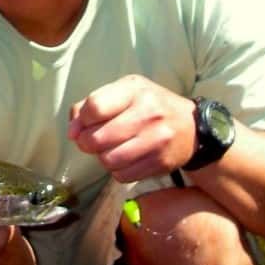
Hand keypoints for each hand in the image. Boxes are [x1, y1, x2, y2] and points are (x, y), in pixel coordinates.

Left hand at [68, 74, 196, 181]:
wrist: (192, 127)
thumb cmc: (149, 106)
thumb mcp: (123, 93)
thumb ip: (92, 105)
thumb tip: (72, 131)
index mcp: (135, 90)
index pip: (94, 107)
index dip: (81, 121)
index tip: (82, 125)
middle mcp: (148, 113)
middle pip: (97, 138)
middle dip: (87, 143)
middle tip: (91, 141)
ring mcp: (157, 139)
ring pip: (109, 160)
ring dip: (102, 158)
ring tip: (108, 150)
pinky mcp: (161, 162)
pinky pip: (123, 175)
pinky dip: (117, 170)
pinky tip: (124, 159)